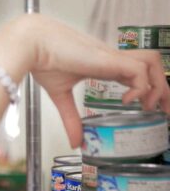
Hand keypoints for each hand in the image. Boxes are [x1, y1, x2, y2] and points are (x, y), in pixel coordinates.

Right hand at [15, 14, 169, 147]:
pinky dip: (140, 87)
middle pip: (151, 65)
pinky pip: (139, 70)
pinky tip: (127, 100)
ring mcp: (112, 58)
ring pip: (151, 62)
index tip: (149, 108)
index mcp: (102, 66)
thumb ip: (71, 120)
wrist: (32, 46)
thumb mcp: (61, 97)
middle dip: (163, 90)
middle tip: (162, 111)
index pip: (135, 73)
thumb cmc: (44, 63)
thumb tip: (75, 144)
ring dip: (157, 85)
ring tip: (148, 105)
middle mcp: (112, 60)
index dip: (147, 89)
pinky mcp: (109, 59)